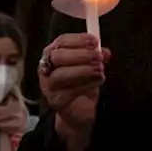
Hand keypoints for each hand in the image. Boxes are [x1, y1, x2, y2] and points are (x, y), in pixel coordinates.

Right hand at [38, 34, 111, 150]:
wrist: (78, 111)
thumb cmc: (81, 84)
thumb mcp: (90, 66)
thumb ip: (96, 57)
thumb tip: (104, 51)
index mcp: (53, 54)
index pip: (62, 41)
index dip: (78, 40)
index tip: (95, 41)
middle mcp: (47, 68)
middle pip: (58, 56)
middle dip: (81, 55)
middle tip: (99, 57)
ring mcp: (49, 86)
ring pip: (61, 74)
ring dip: (83, 70)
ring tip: (100, 70)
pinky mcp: (56, 101)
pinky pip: (69, 91)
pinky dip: (86, 85)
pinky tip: (97, 82)